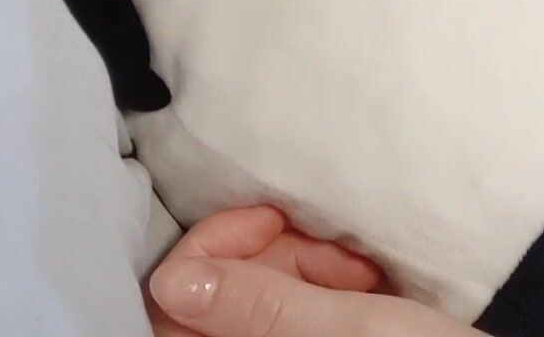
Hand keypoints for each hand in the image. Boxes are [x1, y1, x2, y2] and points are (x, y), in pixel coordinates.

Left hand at [146, 205, 479, 336]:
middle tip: (339, 251)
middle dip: (275, 254)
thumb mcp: (347, 330)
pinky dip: (327, 282)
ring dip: (309, 264)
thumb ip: (258, 305)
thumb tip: (173, 280)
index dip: (215, 248)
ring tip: (366, 269)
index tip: (270, 217)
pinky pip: (292, 305)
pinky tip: (370, 280)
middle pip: (219, 292)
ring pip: (258, 293)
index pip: (176, 299)